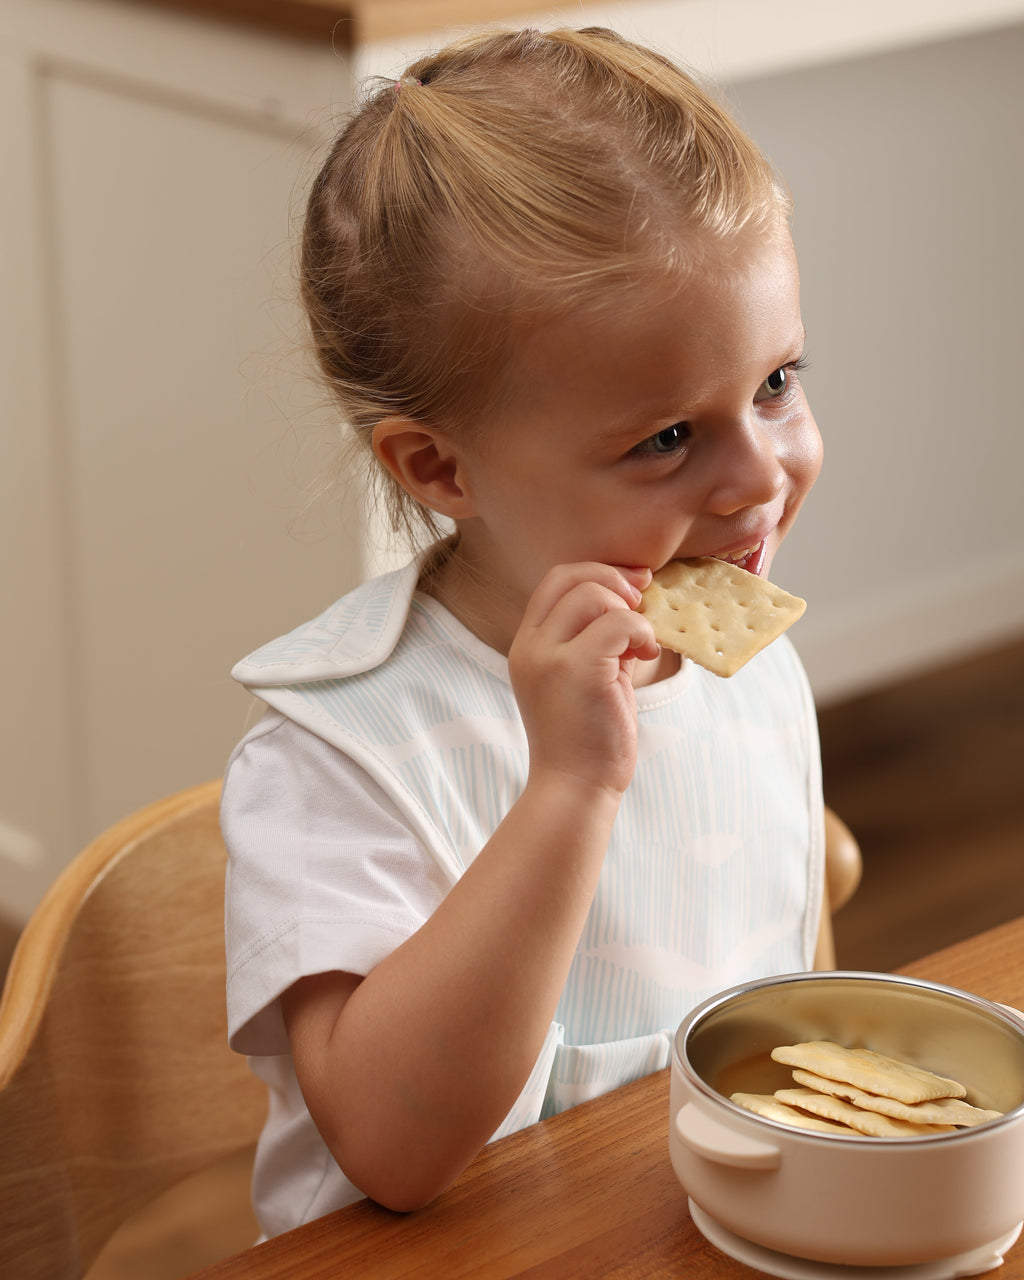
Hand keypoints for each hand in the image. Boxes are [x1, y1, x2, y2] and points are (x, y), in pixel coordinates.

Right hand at [508, 563, 658, 795]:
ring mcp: (549, 657)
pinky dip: (641, 632)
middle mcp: (531, 646)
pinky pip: (618, 624)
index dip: (597, 573)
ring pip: (594, 595)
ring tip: (641, 645)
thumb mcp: (585, 676)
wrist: (575, 787)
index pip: (555, 581)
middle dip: (615, 580)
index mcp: (528, 645)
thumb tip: (631, 599)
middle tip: (640, 605)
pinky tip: (645, 657)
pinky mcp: (577, 670)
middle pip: (571, 577)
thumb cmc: (586, 738)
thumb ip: (597, 639)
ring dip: (630, 612)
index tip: (630, 589)